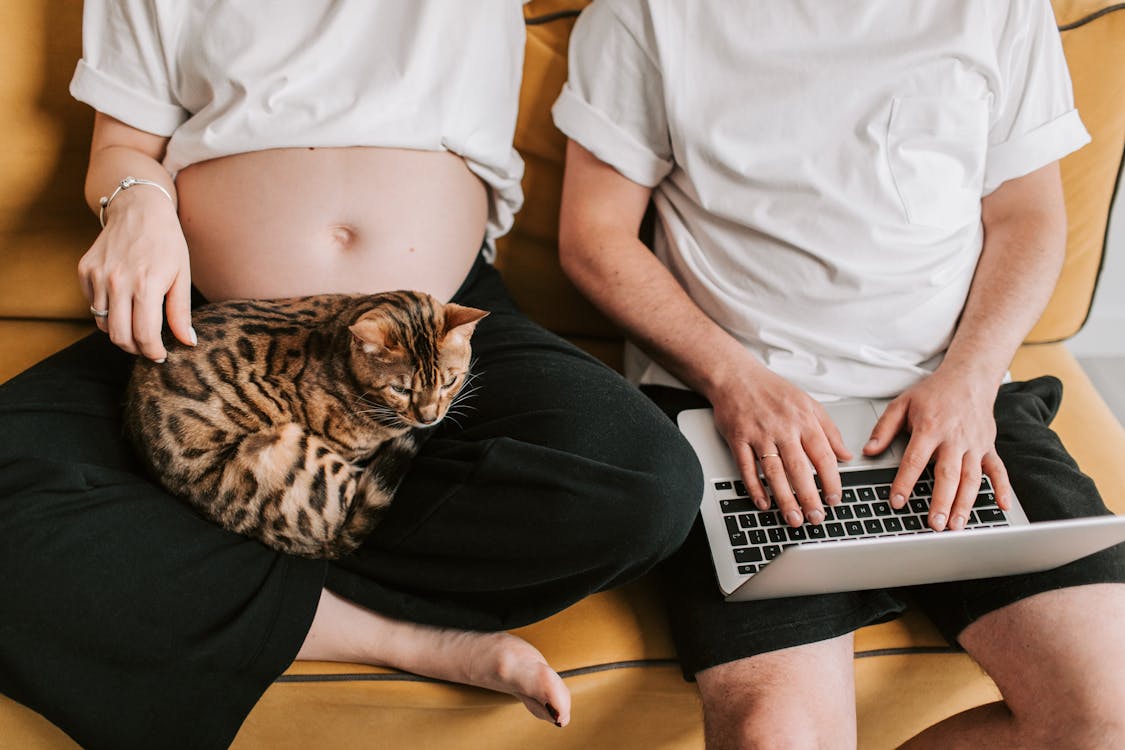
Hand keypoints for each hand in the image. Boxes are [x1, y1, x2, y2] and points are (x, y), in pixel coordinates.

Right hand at [78, 187, 194, 360]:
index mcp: (146, 285)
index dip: (152, 352)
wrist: (139, 209)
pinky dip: (106, 312)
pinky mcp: (85, 270)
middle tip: (148, 348)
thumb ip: (181, 312)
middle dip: (135, 349)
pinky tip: (122, 304)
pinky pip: (92, 304)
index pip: (144, 335)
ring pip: (102, 324)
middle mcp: (117, 282)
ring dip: (120, 331)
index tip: (160, 356)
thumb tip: (187, 343)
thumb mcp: (182, 276)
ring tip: (137, 326)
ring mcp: (98, 276)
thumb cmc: (167, 243)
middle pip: (119, 336)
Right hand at [707, 360, 851, 526]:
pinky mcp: (738, 439)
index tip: (834, 499)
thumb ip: (829, 430)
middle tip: (816, 518)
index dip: (831, 481)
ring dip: (785, 499)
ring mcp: (758, 434)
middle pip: (799, 469)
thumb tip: (846, 455)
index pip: (823, 455)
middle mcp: (782, 428)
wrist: (735, 376)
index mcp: (803, 420)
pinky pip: (746, 468)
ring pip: (774, 472)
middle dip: (809, 497)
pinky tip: (764, 503)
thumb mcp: (808, 404)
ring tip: (794, 518)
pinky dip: (754, 488)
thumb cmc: (772, 391)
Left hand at [865, 369, 1011, 530]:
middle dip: (941, 501)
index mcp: (930, 428)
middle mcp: (954, 438)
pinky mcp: (989, 447)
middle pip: (948, 474)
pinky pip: (998, 469)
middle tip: (934, 524)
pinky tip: (1002, 506)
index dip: (905, 482)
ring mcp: (975, 444)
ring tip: (956, 525)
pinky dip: (1002, 488)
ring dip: (965, 503)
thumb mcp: (902, 403)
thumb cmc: (934, 392)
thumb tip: (868, 451)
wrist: (969, 377)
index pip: (915, 460)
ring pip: (972, 477)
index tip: (897, 502)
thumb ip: (884, 429)